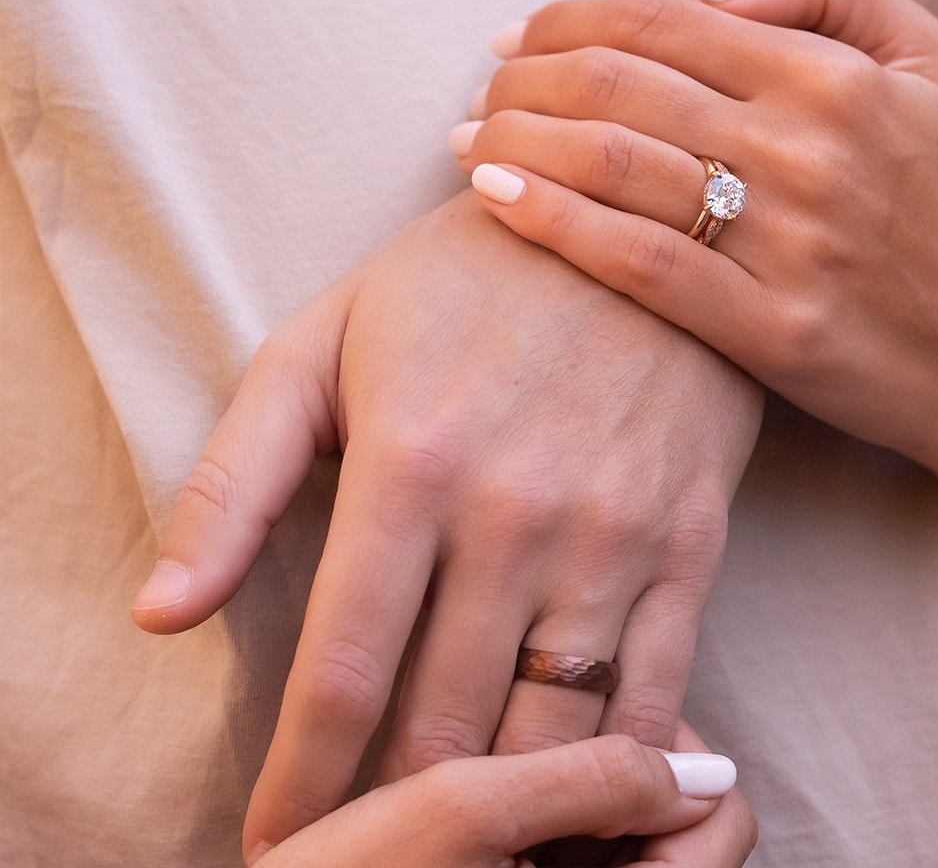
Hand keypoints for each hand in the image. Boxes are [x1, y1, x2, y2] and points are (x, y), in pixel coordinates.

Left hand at [131, 193, 761, 861]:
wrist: (626, 220)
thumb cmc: (460, 280)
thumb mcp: (320, 344)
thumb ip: (235, 480)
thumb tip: (160, 615)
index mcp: (408, 466)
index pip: (339, 674)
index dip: (302, 781)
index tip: (281, 843)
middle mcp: (514, 516)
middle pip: (445, 728)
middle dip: (397, 821)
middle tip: (373, 860)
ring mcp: (613, 534)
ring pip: (554, 734)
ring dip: (509, 818)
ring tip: (473, 855)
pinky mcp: (690, 540)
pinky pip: (659, 693)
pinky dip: (623, 777)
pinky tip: (588, 809)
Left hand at [455, 0, 937, 482]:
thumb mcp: (925, 62)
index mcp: (830, 76)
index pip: (663, 21)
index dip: (568, 19)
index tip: (513, 38)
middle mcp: (804, 148)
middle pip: (619, 86)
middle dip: (524, 81)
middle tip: (480, 97)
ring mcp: (785, 241)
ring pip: (615, 164)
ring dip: (517, 141)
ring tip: (467, 144)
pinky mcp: (767, 327)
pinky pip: (636, 261)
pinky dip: (553, 221)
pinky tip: (493, 199)